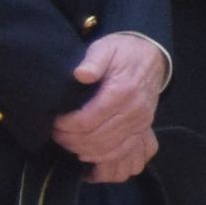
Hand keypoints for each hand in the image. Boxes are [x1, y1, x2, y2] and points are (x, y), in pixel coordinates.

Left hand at [55, 32, 166, 182]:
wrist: (151, 58)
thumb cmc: (122, 52)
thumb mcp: (106, 47)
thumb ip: (94, 60)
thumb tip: (81, 74)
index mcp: (123, 91)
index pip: (88, 119)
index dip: (66, 125)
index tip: (54, 121)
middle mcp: (135, 111)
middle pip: (96, 137)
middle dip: (70, 139)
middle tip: (55, 133)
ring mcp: (141, 123)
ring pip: (108, 148)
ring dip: (83, 149)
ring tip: (67, 141)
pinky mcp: (142, 130)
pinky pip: (122, 152)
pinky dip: (102, 157)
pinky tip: (85, 152)